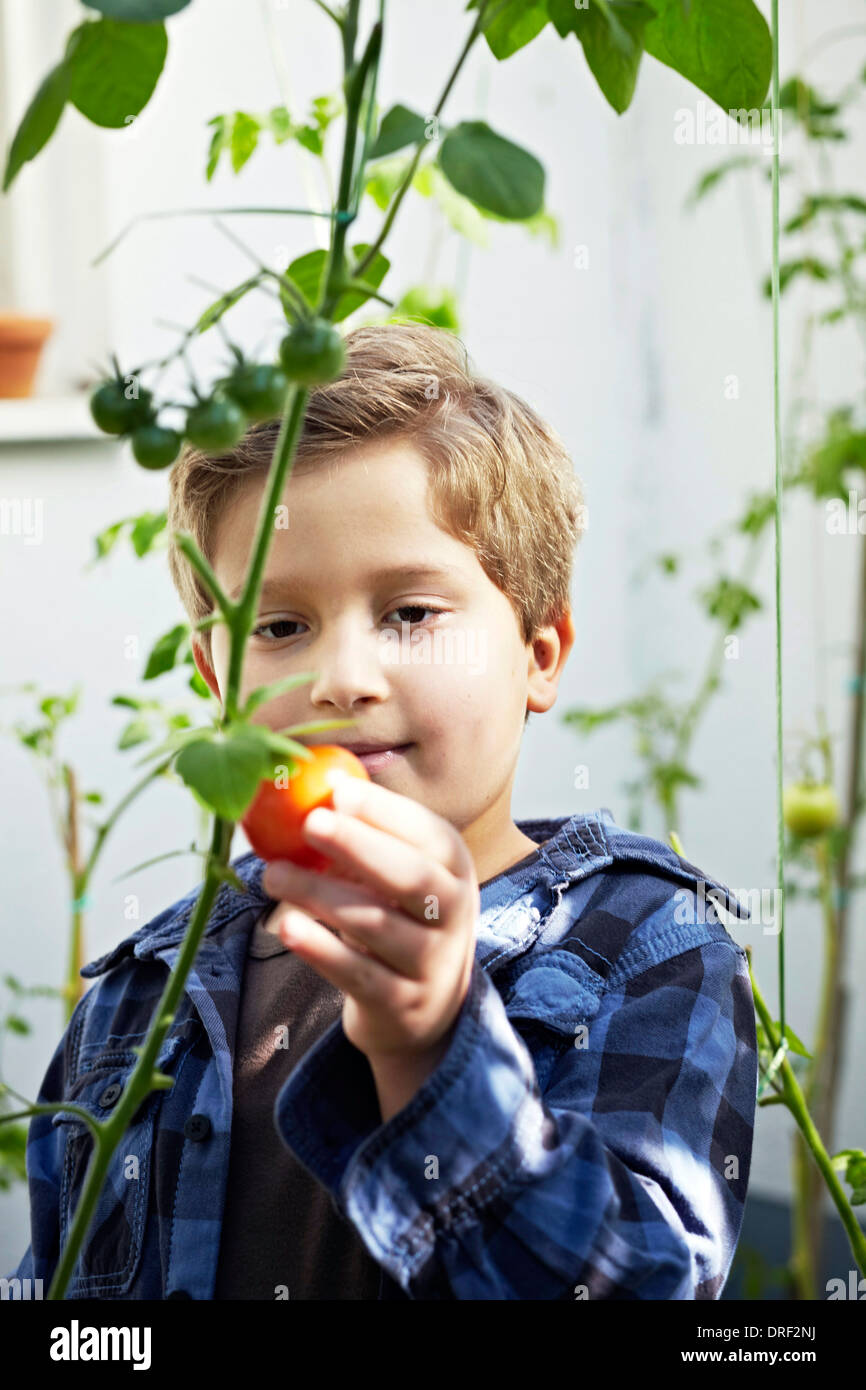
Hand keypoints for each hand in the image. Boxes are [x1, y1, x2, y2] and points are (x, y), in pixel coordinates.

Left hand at [260, 775, 479, 1070]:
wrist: (425, 1008)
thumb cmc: (398, 916)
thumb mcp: (399, 872)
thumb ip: (369, 833)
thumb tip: (314, 780)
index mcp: (454, 865)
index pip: (426, 832)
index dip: (383, 810)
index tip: (336, 788)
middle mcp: (454, 910)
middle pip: (410, 876)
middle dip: (359, 845)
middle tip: (310, 821)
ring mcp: (431, 961)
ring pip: (376, 924)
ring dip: (321, 895)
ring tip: (274, 875)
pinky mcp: (402, 1004)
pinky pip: (358, 973)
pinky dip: (321, 949)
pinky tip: (287, 927)